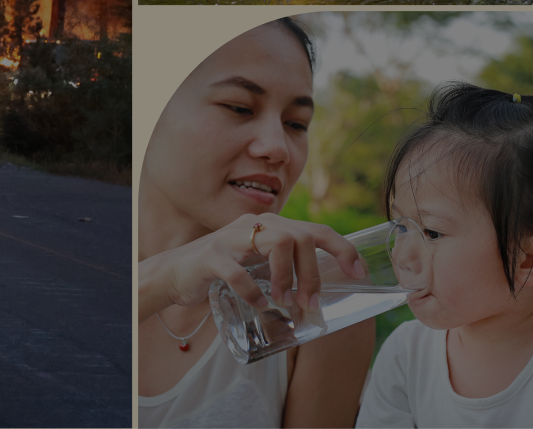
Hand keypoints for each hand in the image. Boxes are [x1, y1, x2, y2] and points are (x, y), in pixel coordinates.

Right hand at [141, 213, 361, 314]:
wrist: (174, 273)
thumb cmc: (222, 272)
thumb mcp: (258, 264)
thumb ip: (283, 268)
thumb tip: (319, 295)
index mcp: (270, 226)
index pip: (316, 229)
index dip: (343, 249)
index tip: (359, 273)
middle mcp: (254, 225)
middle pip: (299, 237)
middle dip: (312, 272)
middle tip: (310, 303)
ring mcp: (230, 238)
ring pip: (275, 244)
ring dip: (286, 277)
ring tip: (285, 302)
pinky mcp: (211, 257)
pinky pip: (238, 272)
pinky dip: (253, 293)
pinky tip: (260, 306)